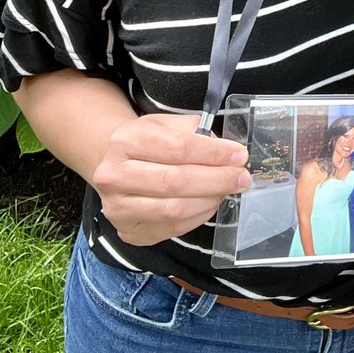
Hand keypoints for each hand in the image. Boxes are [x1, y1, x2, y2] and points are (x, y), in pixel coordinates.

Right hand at [91, 113, 250, 245]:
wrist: (111, 164)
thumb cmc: (146, 141)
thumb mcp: (164, 123)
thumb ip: (194, 131)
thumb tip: (226, 151)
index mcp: (126, 140)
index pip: (178, 148)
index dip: (213, 153)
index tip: (239, 155)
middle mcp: (114, 175)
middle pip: (175, 181)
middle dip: (216, 179)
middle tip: (242, 177)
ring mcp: (118, 208)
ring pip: (173, 209)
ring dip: (209, 200)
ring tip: (227, 190)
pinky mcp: (128, 232)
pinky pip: (171, 228)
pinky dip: (197, 217)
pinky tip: (209, 203)